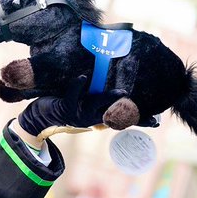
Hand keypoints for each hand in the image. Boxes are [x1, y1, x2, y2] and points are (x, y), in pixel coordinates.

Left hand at [18, 76, 156, 136]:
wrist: (40, 116)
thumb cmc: (66, 103)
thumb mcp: (86, 101)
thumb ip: (100, 95)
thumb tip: (117, 87)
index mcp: (100, 116)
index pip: (123, 118)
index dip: (140, 119)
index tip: (156, 120)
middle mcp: (92, 117)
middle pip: (114, 111)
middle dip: (127, 105)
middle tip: (140, 97)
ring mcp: (79, 113)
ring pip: (97, 104)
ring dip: (107, 98)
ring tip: (119, 92)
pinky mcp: (65, 107)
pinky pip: (73, 96)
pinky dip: (78, 85)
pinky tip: (83, 76)